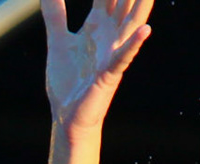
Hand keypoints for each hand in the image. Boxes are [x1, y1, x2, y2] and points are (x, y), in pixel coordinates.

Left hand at [42, 0, 152, 135]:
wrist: (66, 115)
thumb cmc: (67, 81)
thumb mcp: (58, 41)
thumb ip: (54, 14)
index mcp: (97, 26)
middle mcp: (110, 35)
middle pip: (125, 1)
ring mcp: (112, 54)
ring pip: (132, 24)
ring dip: (142, 5)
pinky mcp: (109, 74)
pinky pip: (123, 57)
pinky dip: (133, 44)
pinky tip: (145, 31)